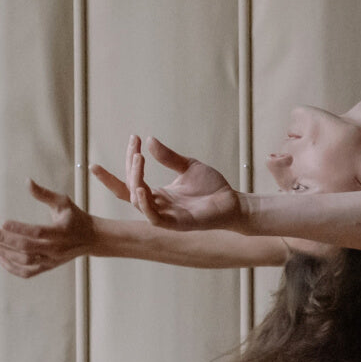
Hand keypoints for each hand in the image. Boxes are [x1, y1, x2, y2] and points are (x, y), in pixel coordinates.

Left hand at [0, 180, 94, 277]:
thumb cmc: (75, 217)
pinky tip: (1, 259)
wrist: (92, 238)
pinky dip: (12, 268)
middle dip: (4, 240)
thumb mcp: (63, 202)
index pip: (38, 232)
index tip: (3, 222)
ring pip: (25, 261)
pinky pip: (28, 272)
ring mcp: (52, 260)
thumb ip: (44, 194)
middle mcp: (56, 249)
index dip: (20, 228)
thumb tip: (27, 181)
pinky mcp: (49, 267)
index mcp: (61, 231)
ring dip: (5, 254)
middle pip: (26, 248)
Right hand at [120, 135, 242, 232]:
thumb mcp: (188, 166)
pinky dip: (144, 204)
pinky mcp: (176, 223)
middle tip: (135, 148)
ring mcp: (165, 215)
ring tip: (138, 159)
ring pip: (138, 201)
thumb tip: (149, 140)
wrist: (231, 201)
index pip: (133, 179)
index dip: (129, 160)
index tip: (133, 137)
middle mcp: (158, 205)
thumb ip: (168, 157)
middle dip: (129, 168)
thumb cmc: (211, 186)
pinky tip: (141, 188)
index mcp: (159, 193)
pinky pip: (153, 217)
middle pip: (130, 188)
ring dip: (134, 179)